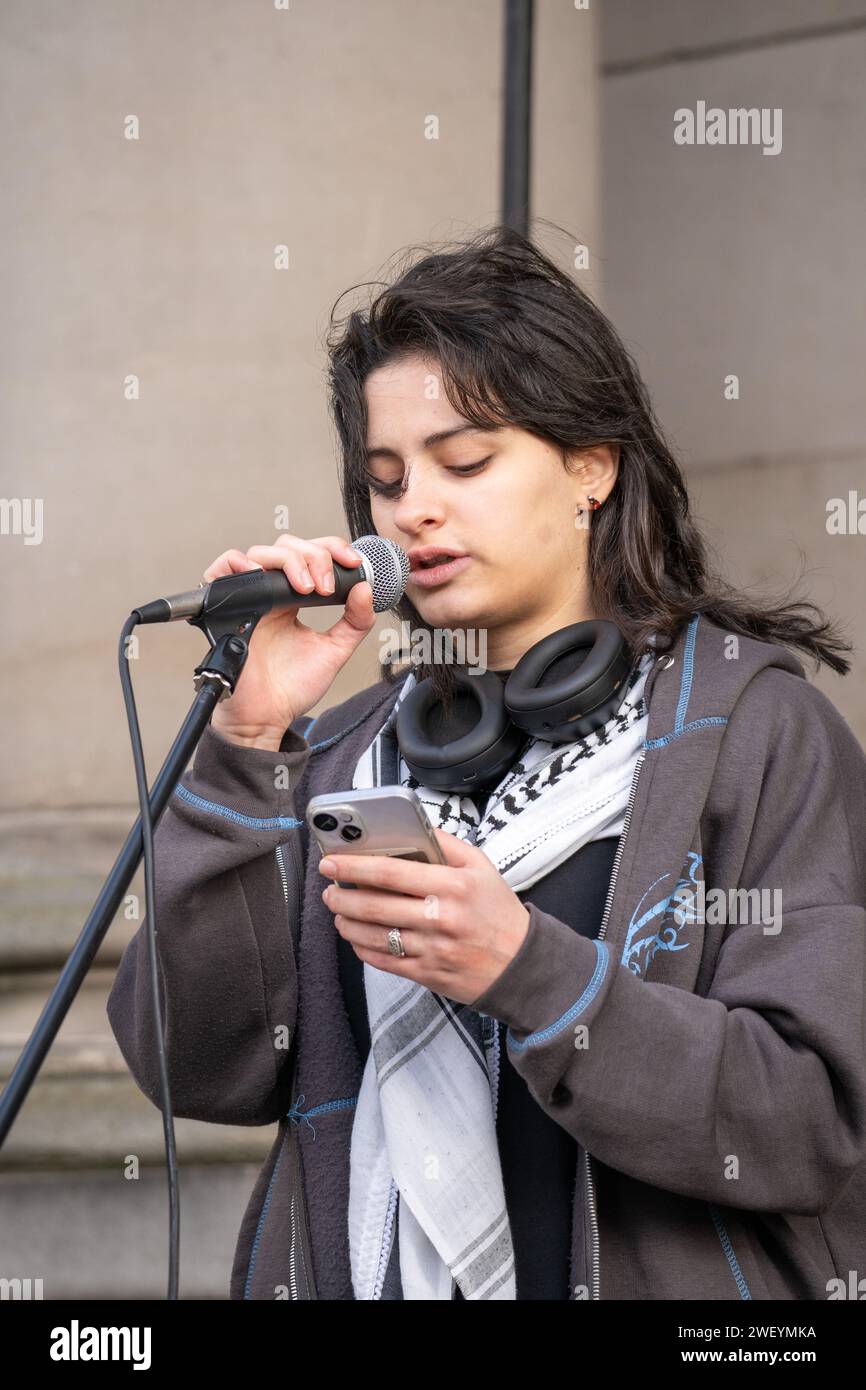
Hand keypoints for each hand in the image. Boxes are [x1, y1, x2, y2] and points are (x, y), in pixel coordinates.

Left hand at [318, 828, 530, 1005]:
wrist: (522, 964)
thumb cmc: (498, 910)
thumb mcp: (481, 867)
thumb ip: (445, 844)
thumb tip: (410, 826)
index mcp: (452, 885)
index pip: (391, 872)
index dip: (354, 866)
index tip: (331, 862)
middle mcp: (439, 917)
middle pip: (375, 905)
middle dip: (342, 896)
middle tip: (328, 889)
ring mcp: (432, 949)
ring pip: (374, 935)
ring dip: (347, 922)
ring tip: (338, 912)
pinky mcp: (427, 974)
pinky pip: (384, 961)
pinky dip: (363, 948)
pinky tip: (356, 936)